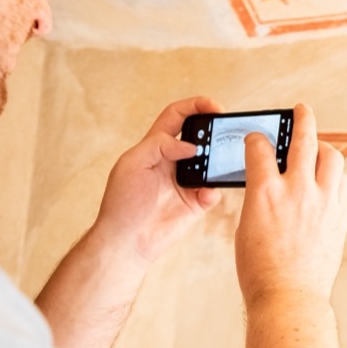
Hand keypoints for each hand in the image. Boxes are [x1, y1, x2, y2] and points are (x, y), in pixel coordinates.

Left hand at [92, 96, 223, 265]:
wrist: (126, 242)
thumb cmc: (121, 203)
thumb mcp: (132, 164)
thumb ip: (158, 145)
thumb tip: (191, 145)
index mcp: (156, 146)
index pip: (178, 116)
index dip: (195, 105)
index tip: (214, 106)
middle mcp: (174, 161)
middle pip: (201, 136)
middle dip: (214, 131)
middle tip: (225, 133)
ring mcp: (187, 182)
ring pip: (212, 163)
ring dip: (217, 162)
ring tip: (216, 165)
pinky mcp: (196, 203)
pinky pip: (213, 191)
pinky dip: (213, 191)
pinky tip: (204, 195)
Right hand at [234, 103, 346, 305]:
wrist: (288, 296)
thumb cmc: (259, 269)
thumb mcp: (246, 226)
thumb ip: (260, 197)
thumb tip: (268, 184)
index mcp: (264, 192)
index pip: (261, 147)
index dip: (257, 138)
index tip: (258, 137)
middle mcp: (297, 190)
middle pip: (305, 139)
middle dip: (302, 118)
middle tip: (302, 110)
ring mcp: (323, 201)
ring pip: (332, 156)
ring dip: (324, 147)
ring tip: (318, 146)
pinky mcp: (339, 215)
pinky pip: (342, 181)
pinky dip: (334, 173)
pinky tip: (328, 177)